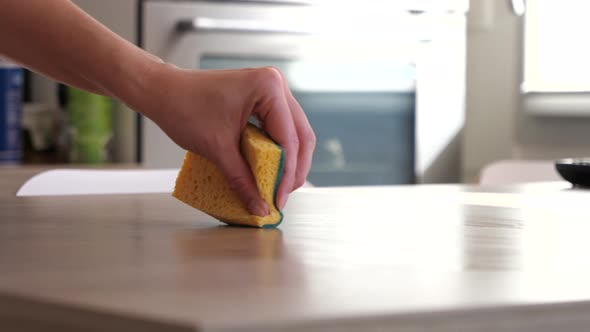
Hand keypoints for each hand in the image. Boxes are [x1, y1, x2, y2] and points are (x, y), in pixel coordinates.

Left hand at [132, 64, 315, 215]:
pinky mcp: (264, 98)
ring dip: (289, 160)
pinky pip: (281, 127)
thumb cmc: (184, 109)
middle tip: (283, 196)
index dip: (286, 175)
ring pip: (295, 132)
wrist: (163, 92)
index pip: (289, 139)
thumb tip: (260, 207)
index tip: (278, 200)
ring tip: (279, 187)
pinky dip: (279, 149)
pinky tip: (272, 169)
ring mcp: (271, 89)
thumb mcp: (217, 149)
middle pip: (300, 135)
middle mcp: (275, 84)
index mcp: (268, 88)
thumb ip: (242, 180)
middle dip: (294, 169)